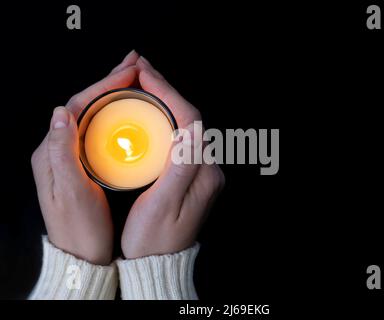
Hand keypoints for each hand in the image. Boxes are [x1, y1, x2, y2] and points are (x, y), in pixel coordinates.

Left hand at [31, 51, 139, 264]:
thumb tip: (59, 113)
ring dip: (115, 94)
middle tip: (136, 64)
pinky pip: (101, 129)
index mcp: (51, 151)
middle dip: (111, 82)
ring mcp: (73, 155)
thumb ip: (62, 153)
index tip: (129, 72)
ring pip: (95, 114)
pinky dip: (117, 114)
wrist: (80, 255)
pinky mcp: (85, 163)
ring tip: (136, 79)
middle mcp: (59, 148)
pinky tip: (130, 111)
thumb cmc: (78, 228)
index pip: (77, 105)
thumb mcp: (69, 193)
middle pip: (86, 105)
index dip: (104, 85)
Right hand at [121, 56, 224, 257]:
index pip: (190, 120)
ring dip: (166, 101)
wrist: (159, 262)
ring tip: (143, 84)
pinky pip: (180, 137)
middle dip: (166, 90)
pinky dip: (165, 118)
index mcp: (202, 173)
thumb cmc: (155, 239)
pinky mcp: (191, 175)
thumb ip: (180, 167)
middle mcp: (208, 169)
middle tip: (140, 70)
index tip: (144, 74)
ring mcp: (200, 171)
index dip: (168, 92)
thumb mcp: (163, 205)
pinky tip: (149, 112)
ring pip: (185, 124)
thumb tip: (191, 130)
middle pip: (189, 117)